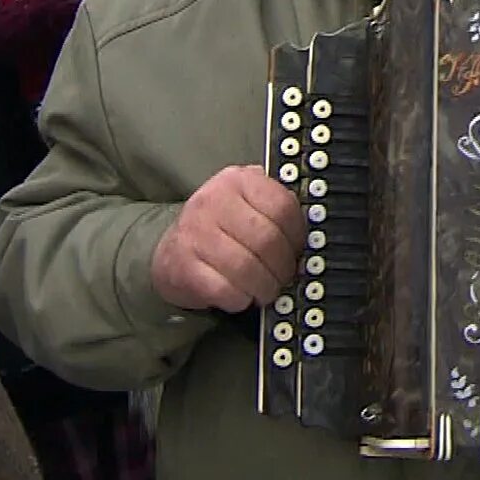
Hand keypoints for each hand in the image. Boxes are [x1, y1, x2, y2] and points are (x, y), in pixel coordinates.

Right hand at [151, 165, 306, 312]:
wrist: (170, 251)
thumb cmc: (219, 229)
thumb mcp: (246, 204)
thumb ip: (274, 211)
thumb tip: (308, 240)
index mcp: (237, 181)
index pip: (282, 206)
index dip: (298, 235)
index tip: (299, 250)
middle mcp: (213, 201)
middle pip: (267, 239)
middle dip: (283, 267)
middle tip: (284, 277)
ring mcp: (194, 233)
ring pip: (247, 268)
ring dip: (264, 287)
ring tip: (265, 290)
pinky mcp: (182, 266)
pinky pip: (225, 289)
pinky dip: (240, 299)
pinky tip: (241, 295)